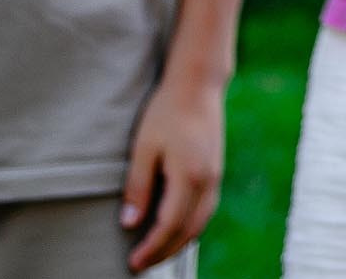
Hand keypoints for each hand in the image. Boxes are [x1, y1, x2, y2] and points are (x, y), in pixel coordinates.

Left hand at [121, 75, 223, 271]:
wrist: (198, 85)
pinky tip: (176, 228)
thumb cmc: (166, 113)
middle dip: (165, 252)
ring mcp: (215, 175)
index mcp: (189, 177)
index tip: (133, 263)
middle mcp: (207, 181)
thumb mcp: (143, 148)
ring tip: (157, 253)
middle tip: (141, 265)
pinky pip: (206, 208)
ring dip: (180, 242)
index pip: (169, 226)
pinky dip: (191, 226)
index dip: (151, 248)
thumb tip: (130, 223)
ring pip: (201, 221)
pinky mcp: (215, 169)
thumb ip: (137, 187)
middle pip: (189, 230)